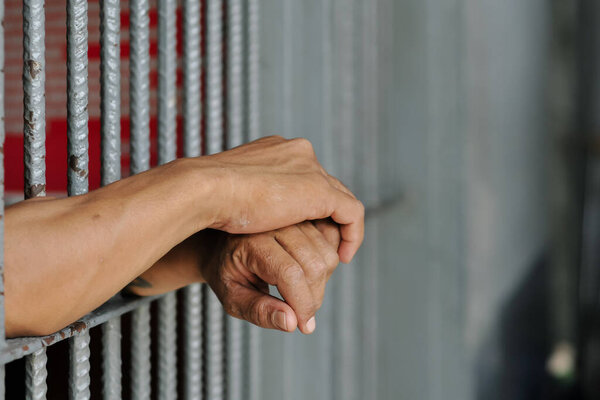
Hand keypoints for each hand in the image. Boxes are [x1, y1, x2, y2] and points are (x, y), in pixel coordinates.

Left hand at [202, 220, 341, 333]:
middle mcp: (276, 225)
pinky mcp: (307, 220)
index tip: (303, 326)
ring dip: (322, 284)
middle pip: (314, 266)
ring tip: (299, 293)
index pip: (290, 274)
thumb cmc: (225, 271)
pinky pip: (331, 245)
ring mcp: (294, 220)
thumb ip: (258, 311)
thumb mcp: (231, 298)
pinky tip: (308, 275)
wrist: (222, 243)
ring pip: (327, 257)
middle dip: (313, 299)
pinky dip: (327, 265)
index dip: (302, 304)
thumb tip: (291, 323)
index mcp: (252, 243)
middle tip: (300, 314)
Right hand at [204, 136, 363, 262]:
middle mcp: (297, 153)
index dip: (310, 207)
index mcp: (276, 150)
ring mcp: (310, 168)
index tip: (306, 234)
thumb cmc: (207, 197)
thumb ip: (249, 196)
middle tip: (324, 250)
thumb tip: (252, 209)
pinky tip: (342, 258)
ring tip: (333, 258)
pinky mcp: (319, 189)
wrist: (204, 190)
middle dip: (328, 219)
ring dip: (340, 230)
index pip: (306, 177)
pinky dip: (352, 235)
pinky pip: (351, 213)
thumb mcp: (233, 195)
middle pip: (326, 187)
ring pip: (340, 200)